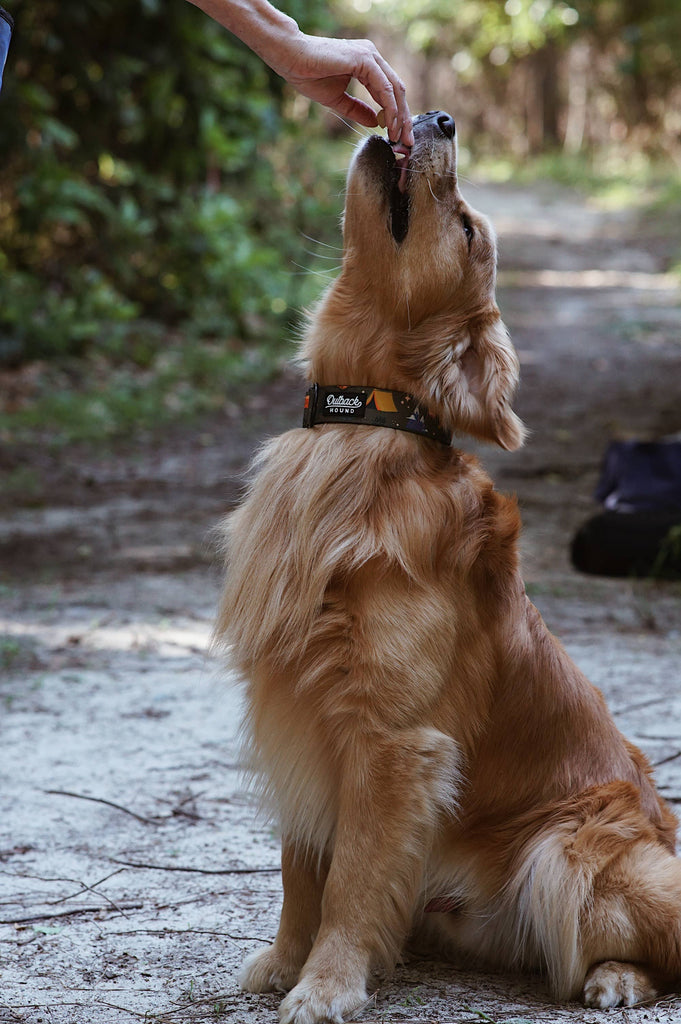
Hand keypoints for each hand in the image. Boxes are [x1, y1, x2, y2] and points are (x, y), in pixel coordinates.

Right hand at [278, 34, 412, 147]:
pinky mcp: (365, 59)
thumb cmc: (309, 75)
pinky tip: (389, 125)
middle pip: (398, 90)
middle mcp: (372, 56)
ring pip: (395, 89)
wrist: (291, 58)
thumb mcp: (338, 100)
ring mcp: (370, 56)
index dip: (397, 115)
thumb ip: (358, 110)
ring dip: (399, 116)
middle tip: (406, 141)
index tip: (397, 136)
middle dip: (404, 118)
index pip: (390, 91)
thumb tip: (376, 123)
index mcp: (367, 63)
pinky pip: (385, 88)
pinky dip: (390, 109)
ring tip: (398, 137)